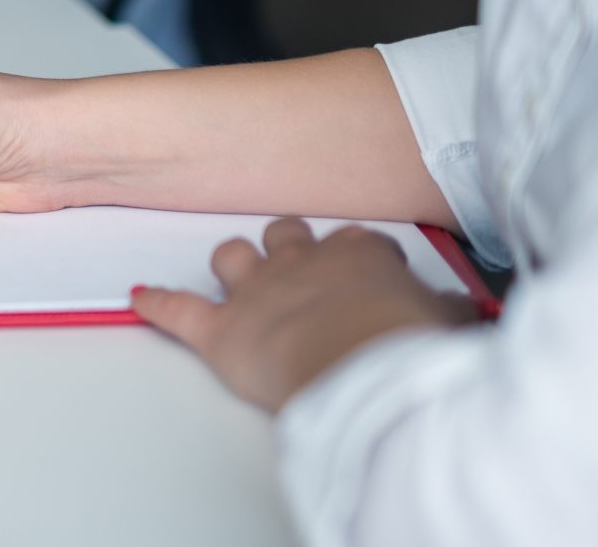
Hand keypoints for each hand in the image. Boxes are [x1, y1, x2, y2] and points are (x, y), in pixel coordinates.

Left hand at [132, 218, 478, 411]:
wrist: (361, 364)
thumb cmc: (405, 343)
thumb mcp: (444, 321)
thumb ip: (445, 311)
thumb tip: (459, 313)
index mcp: (358, 256)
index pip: (357, 243)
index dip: (359, 258)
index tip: (368, 271)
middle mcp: (301, 263)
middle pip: (285, 234)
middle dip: (285, 243)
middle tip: (292, 258)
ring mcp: (256, 292)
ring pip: (232, 255)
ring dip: (231, 264)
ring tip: (231, 272)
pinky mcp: (220, 330)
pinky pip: (176, 308)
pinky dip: (155, 303)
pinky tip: (138, 298)